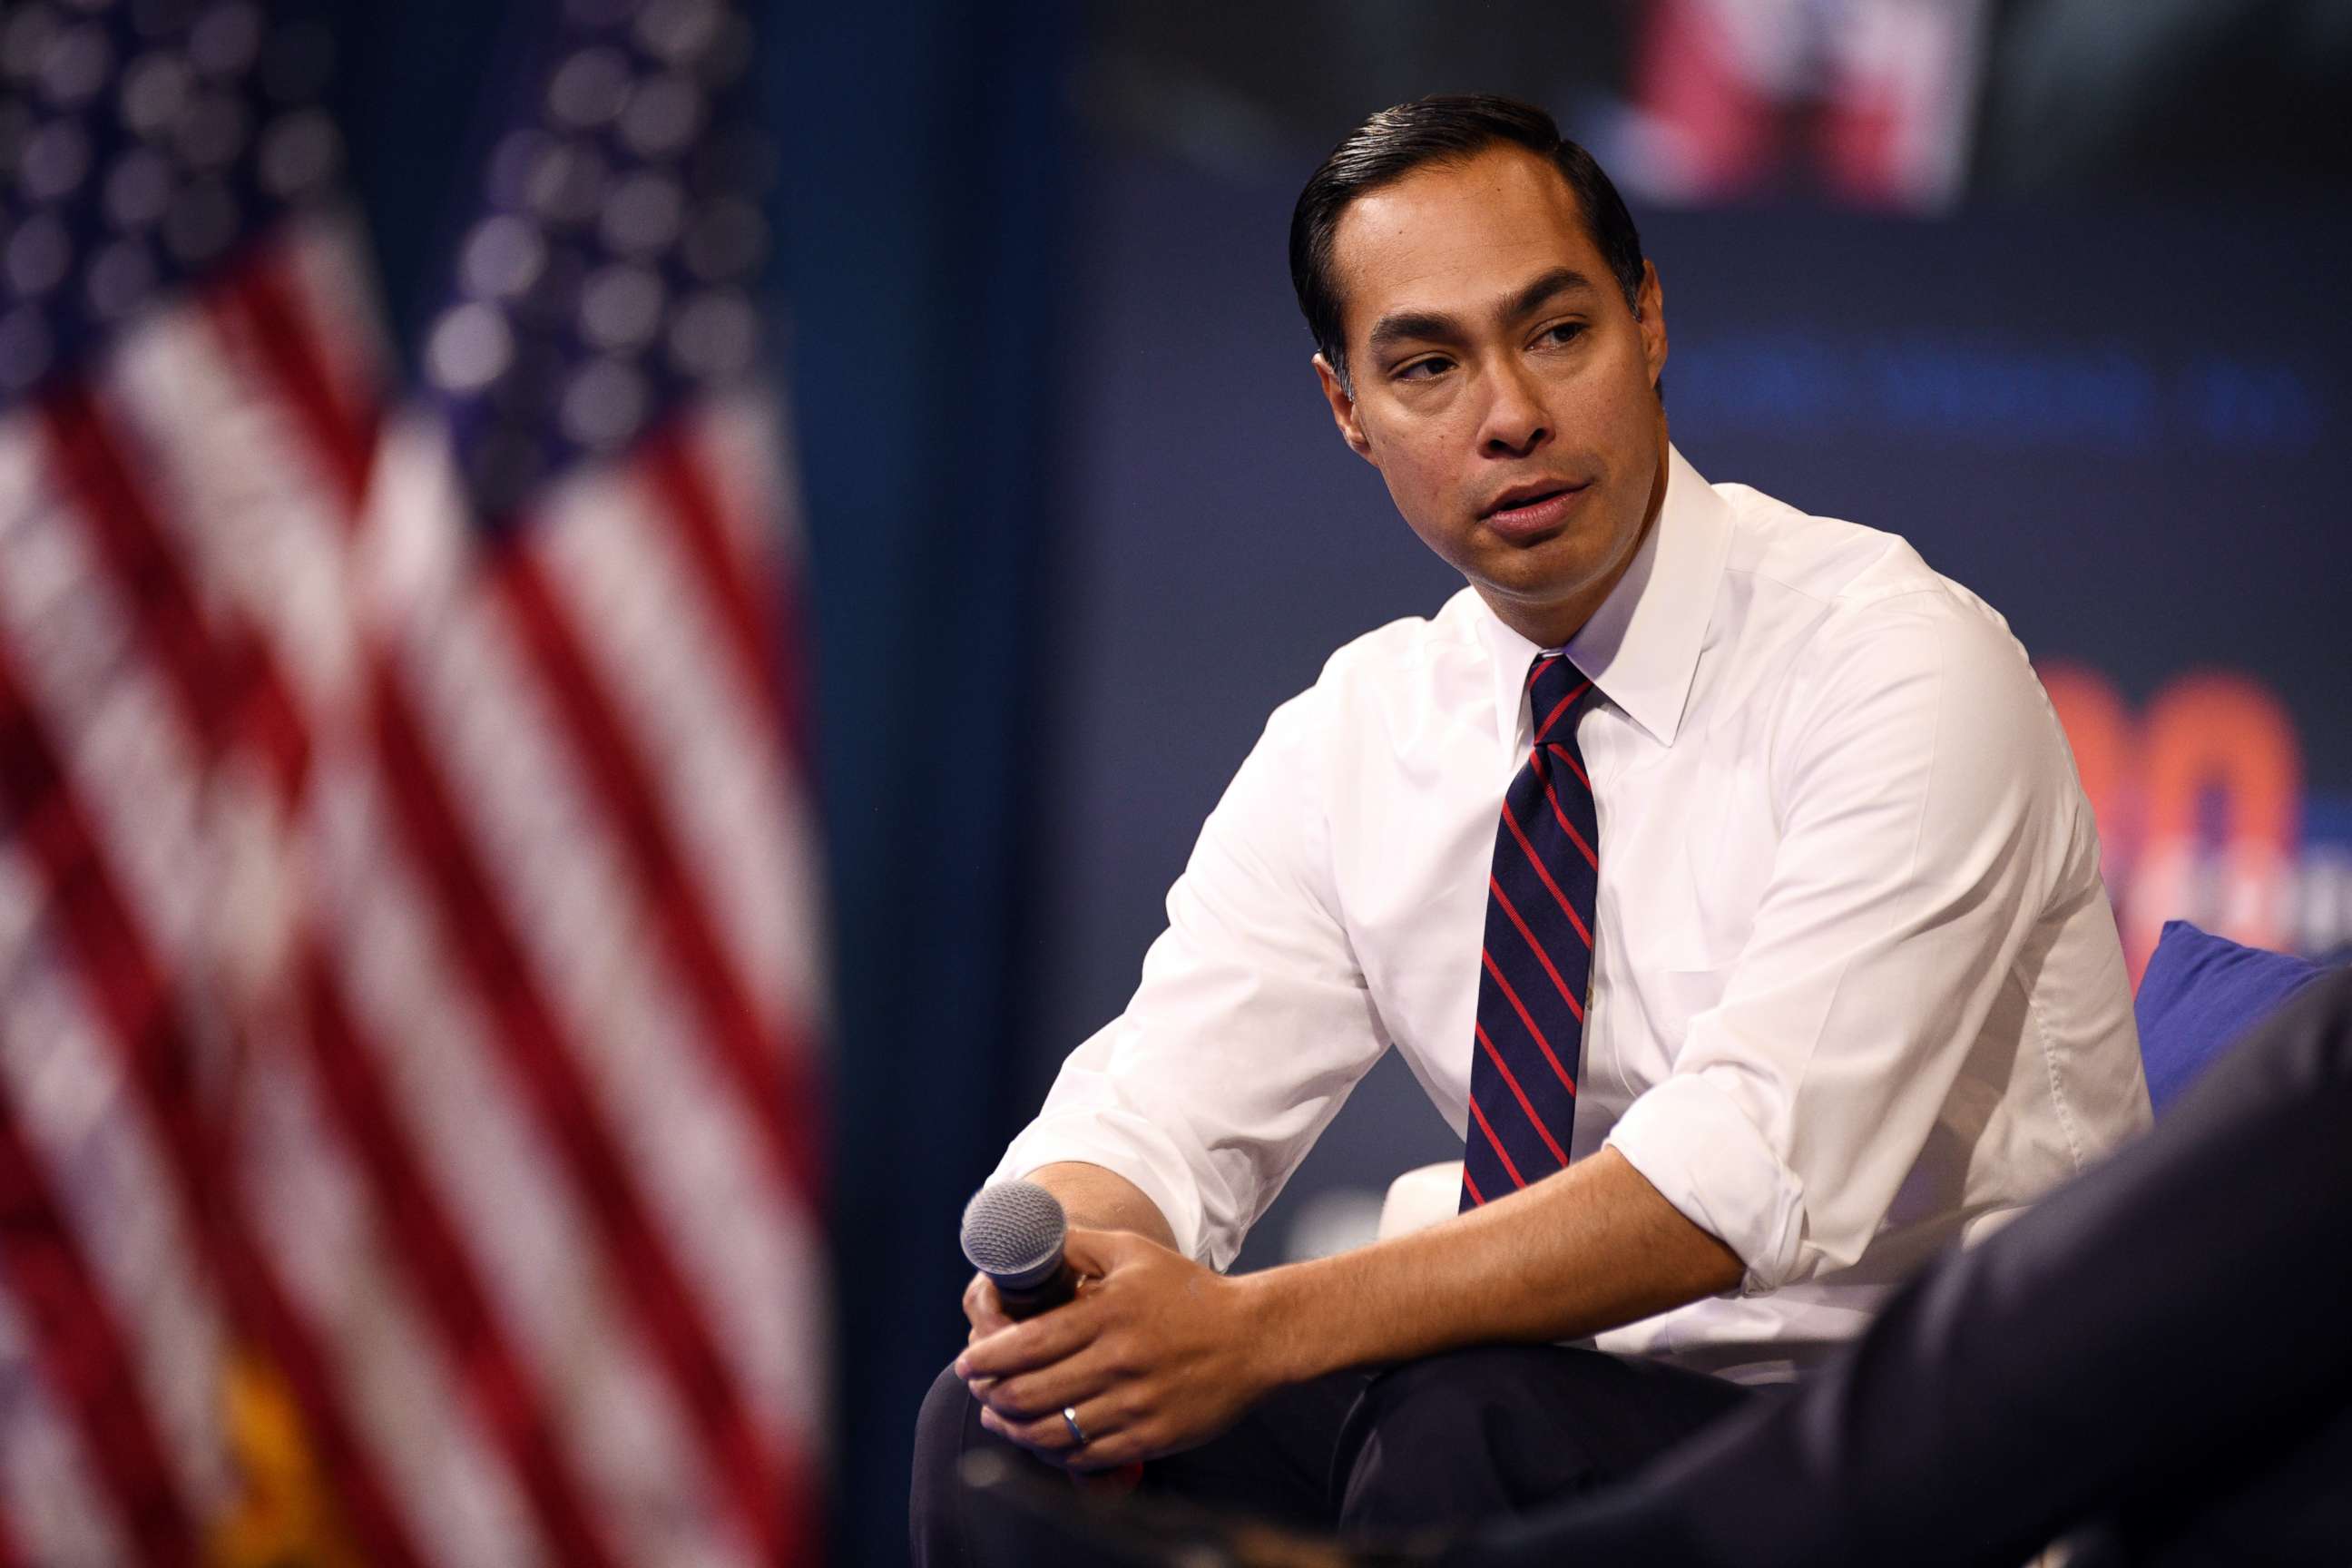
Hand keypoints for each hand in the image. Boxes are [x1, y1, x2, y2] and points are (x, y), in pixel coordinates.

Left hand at [955, 1227, 1279, 1469]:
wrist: (1254, 1337)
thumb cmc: (1188, 1291)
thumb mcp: (1133, 1251)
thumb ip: (1077, 1245)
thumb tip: (1025, 1243)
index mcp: (1110, 1314)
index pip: (1029, 1344)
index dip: (988, 1358)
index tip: (967, 1362)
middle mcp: (1120, 1362)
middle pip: (1032, 1393)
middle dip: (992, 1395)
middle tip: (978, 1390)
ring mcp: (1136, 1405)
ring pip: (1053, 1431)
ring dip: (1015, 1428)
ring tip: (999, 1418)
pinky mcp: (1152, 1438)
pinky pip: (1087, 1456)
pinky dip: (1055, 1453)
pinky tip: (1043, 1439)